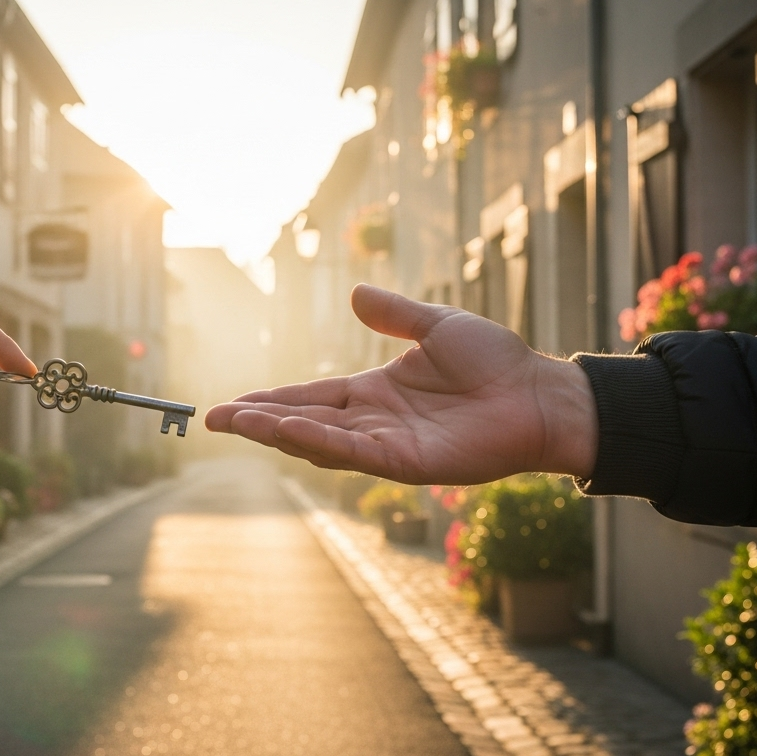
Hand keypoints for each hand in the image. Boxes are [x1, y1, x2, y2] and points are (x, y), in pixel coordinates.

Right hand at [205, 284, 598, 483]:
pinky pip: (355, 453)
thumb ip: (395, 314)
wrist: (542, 394)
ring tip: (239, 423)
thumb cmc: (498, 363)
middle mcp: (374, 423)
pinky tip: (289, 431)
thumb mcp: (437, 326)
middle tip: (214, 420)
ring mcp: (388, 445)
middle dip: (258, 422)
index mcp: (375, 393)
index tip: (232, 403)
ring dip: (278, 432)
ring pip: (320, 441)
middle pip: (304, 422)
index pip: (310, 397)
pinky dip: (320, 443)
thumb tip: (357, 292)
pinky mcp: (408, 463)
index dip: (270, 400)